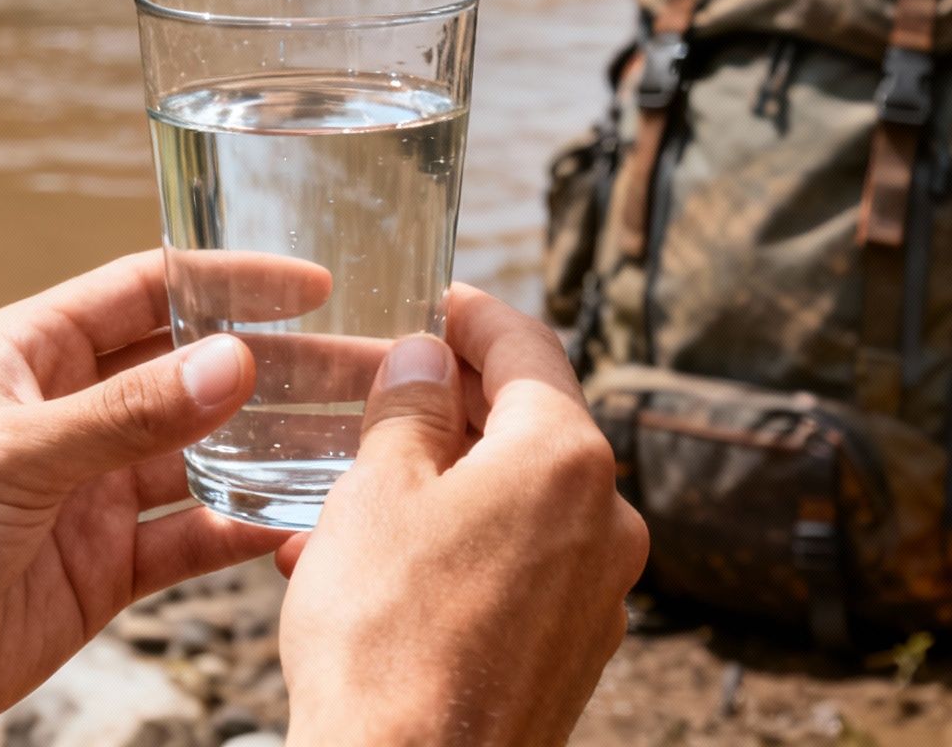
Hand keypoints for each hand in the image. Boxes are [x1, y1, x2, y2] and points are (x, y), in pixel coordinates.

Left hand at [0, 250, 324, 746]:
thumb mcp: (15, 454)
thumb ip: (128, 414)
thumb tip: (232, 362)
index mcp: (33, 354)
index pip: (149, 291)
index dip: (231, 280)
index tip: (313, 282)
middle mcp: (70, 414)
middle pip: (194, 374)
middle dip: (279, 370)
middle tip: (367, 367)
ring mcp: (90, 491)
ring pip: (204, 455)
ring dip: (275, 448)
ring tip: (359, 441)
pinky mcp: (101, 566)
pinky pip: (190, 536)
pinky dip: (242, 528)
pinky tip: (298, 523)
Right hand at [276, 285, 650, 746]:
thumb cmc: (383, 635)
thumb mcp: (374, 491)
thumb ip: (406, 409)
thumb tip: (422, 361)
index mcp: (568, 459)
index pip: (528, 348)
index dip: (474, 315)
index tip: (438, 298)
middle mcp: (607, 523)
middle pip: (526, 428)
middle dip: (445, 411)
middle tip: (379, 397)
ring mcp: (598, 596)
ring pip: (512, 506)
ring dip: (436, 488)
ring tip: (344, 502)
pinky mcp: (572, 653)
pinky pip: (515, 570)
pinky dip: (455, 549)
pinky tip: (377, 570)